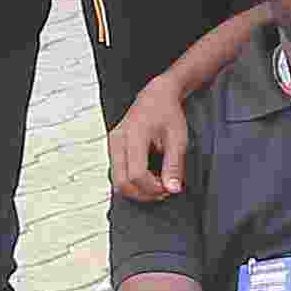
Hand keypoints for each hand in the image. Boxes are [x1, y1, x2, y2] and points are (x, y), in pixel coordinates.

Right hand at [109, 79, 199, 199]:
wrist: (157, 97)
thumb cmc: (167, 112)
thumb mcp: (178, 138)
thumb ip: (174, 165)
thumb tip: (172, 189)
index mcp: (133, 135)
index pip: (136, 174)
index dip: (153, 188)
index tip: (169, 188)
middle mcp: (117, 140)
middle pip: (121, 182)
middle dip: (143, 194)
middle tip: (164, 191)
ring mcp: (112, 145)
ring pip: (117, 181)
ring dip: (137, 190)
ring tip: (157, 184)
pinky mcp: (113, 149)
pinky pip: (117, 173)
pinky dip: (132, 182)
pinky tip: (148, 178)